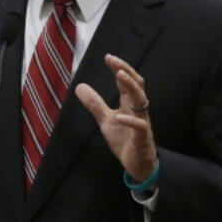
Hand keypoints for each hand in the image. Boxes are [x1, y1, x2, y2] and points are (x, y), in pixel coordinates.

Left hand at [74, 53, 157, 181]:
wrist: (137, 164)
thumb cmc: (125, 139)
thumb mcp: (105, 119)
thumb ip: (95, 103)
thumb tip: (79, 86)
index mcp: (129, 104)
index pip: (126, 82)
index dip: (119, 69)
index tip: (108, 57)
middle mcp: (138, 110)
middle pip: (137, 85)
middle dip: (126, 71)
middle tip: (114, 60)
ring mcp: (142, 123)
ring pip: (142, 101)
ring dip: (132, 87)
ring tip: (120, 75)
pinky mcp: (142, 138)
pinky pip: (140, 127)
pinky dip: (130, 121)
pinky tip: (119, 117)